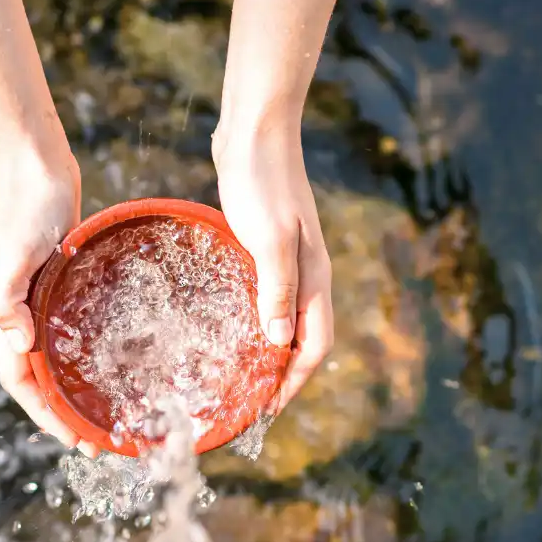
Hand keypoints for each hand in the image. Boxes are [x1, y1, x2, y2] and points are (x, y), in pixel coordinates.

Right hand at [0, 151, 99, 455]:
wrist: (36, 165)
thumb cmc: (26, 206)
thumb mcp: (13, 250)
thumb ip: (4, 295)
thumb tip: (17, 343)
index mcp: (5, 314)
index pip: (21, 380)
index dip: (45, 414)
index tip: (74, 440)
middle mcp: (20, 314)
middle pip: (39, 378)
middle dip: (64, 414)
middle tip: (99, 442)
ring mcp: (38, 300)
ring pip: (55, 358)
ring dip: (74, 389)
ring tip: (105, 413)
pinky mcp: (58, 285)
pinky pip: (69, 332)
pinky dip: (84, 355)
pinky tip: (111, 361)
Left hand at [213, 126, 334, 411]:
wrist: (255, 130)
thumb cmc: (263, 182)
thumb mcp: (270, 239)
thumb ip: (276, 290)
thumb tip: (278, 344)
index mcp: (313, 278)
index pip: (314, 347)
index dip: (293, 382)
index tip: (267, 410)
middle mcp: (305, 276)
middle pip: (302, 340)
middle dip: (282, 376)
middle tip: (249, 403)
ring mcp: (287, 261)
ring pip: (283, 320)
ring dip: (267, 351)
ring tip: (239, 376)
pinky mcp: (265, 247)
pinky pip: (264, 297)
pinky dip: (253, 320)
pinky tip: (227, 325)